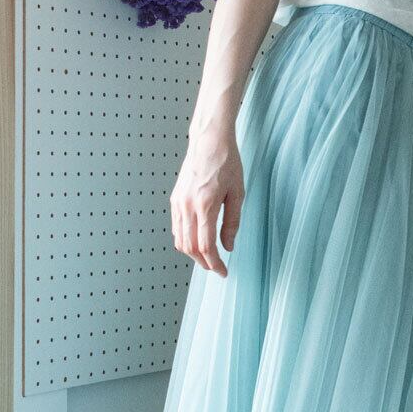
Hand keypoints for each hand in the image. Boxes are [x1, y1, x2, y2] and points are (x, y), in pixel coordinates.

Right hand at [170, 127, 243, 275]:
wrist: (209, 140)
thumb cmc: (226, 162)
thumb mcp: (237, 193)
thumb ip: (232, 222)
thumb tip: (228, 246)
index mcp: (205, 205)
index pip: (206, 246)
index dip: (215, 264)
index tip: (223, 271)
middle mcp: (188, 206)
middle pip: (190, 248)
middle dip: (204, 263)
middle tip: (216, 268)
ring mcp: (178, 203)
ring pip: (180, 240)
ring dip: (193, 254)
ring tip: (208, 258)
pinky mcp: (175, 199)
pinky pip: (176, 228)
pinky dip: (185, 240)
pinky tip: (197, 241)